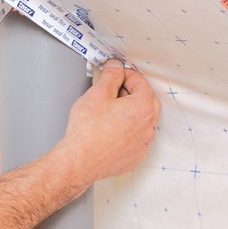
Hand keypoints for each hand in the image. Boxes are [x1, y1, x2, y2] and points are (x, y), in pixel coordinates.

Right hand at [58, 59, 159, 184]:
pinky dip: (127, 130)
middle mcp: (148, 127)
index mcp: (142, 108)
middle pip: (146, 100)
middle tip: (112, 89)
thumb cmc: (87, 131)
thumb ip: (110, 76)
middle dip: (131, 91)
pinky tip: (110, 129)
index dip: (126, 74)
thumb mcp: (97, 94)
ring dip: (130, 111)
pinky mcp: (135, 156)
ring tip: (109, 110)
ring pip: (142, 120)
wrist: (80, 161)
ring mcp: (143, 144)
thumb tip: (115, 67)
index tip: (115, 73)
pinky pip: (136, 138)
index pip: (141, 82)